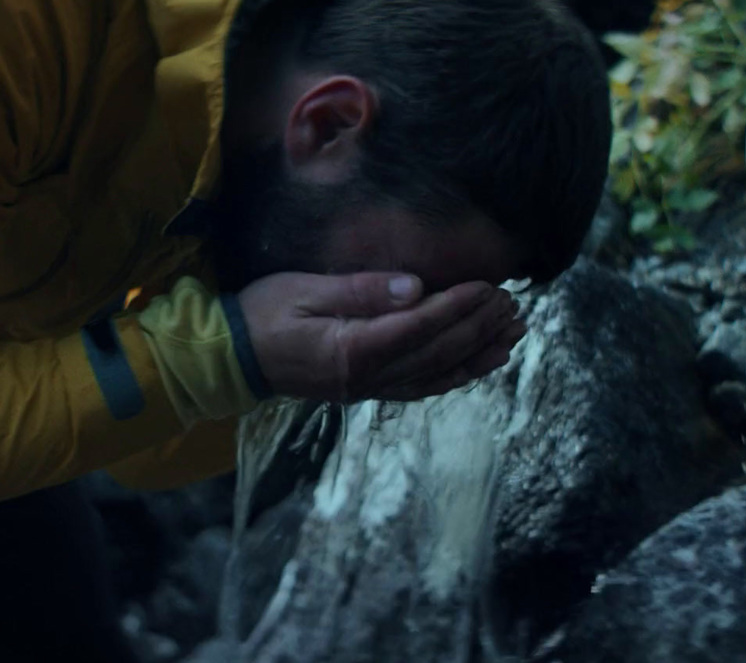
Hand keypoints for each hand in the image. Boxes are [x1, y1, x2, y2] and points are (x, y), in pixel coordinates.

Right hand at [237, 272, 526, 402]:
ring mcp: (369, 388)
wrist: (231, 359)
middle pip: (437, 352)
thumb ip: (360, 291)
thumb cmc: (261, 316)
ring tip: (514, 334)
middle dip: (479, 328)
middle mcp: (368, 377)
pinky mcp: (367, 389)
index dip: (459, 308)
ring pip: (438, 373)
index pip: (420, 327)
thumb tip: (414, 288)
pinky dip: (456, 375)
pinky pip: (422, 386)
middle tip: (513, 306)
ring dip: (479, 354)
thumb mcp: (304, 291)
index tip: (490, 287)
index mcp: (353, 350)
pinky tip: (479, 363)